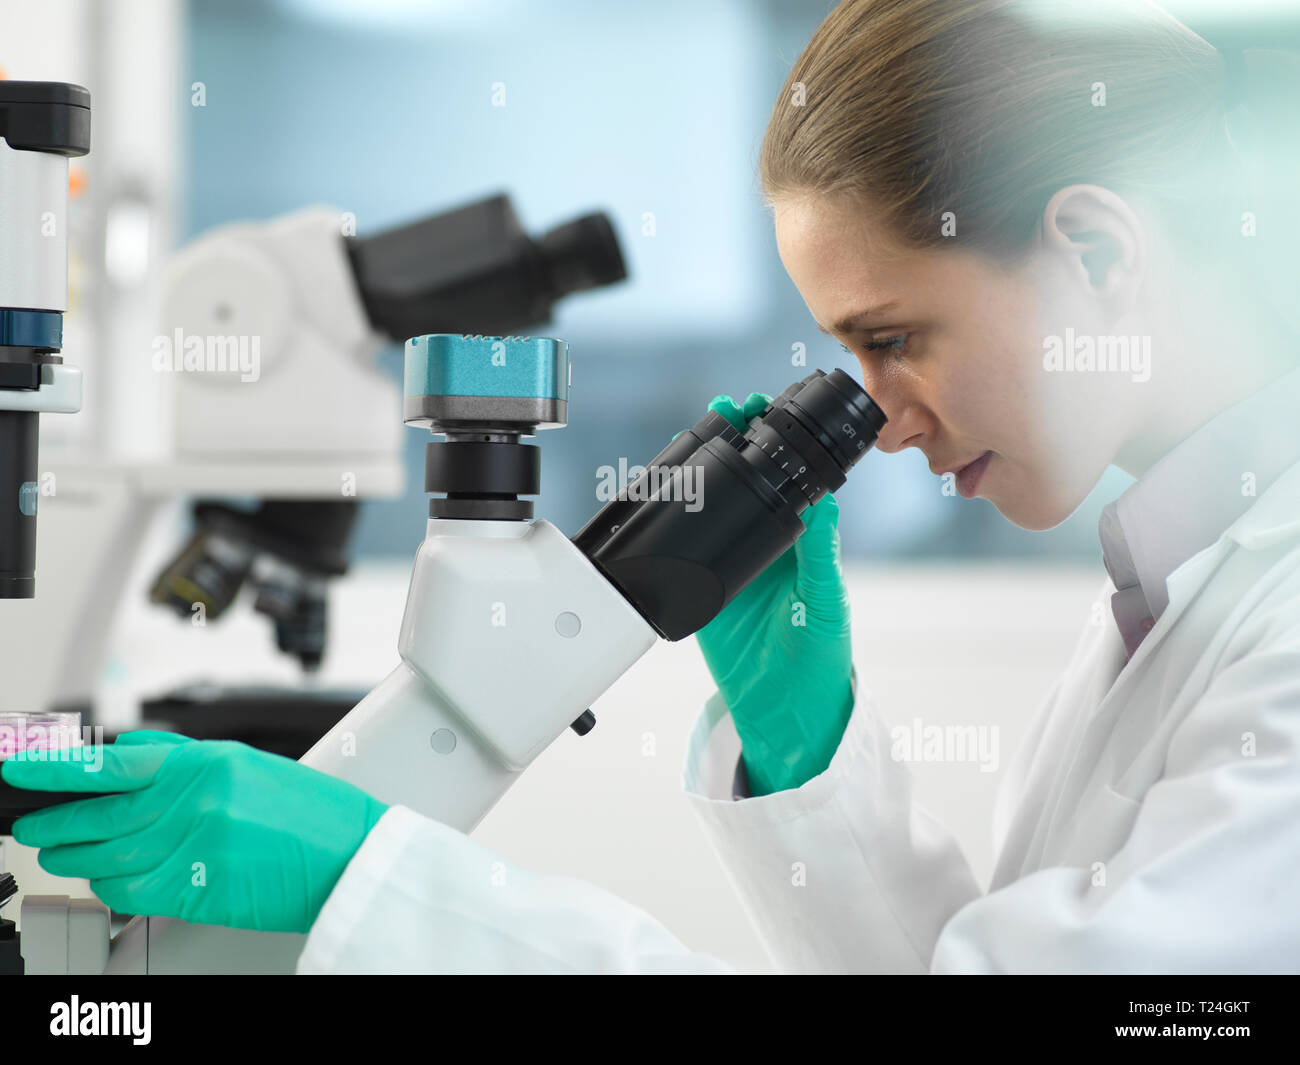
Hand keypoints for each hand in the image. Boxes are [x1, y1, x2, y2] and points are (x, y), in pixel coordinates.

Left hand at [1, 730, 387, 932]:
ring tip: (66, 854)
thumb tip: (129, 754)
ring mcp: (198, 846)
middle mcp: (199, 801)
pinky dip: (112, 887)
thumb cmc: (311, 813)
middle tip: (37, 823)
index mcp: (210, 762)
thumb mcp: (250, 766)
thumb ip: (186, 759)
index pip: (113, 763)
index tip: (21, 769)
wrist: (353, 855)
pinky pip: (134, 891)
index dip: (57, 769)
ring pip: (112, 857)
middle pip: (103, 815)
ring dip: (80, 858)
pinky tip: (108, 879)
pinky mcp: (201, 888)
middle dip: (60, 822)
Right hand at [695, 392, 854, 795]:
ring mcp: (733, 566)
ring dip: (706, 472)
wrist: (784, 709)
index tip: (767, 411)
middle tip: (727, 409)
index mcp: (801, 544)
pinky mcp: (704, 591)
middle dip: (738, 443)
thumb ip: (820, 555)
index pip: (788, 480)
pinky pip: (688, 549)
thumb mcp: (824, 601)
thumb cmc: (820, 657)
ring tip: (696, 434)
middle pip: (748, 483)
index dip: (779, 445)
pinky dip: (678, 521)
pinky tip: (668, 493)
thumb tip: (826, 504)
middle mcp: (767, 548)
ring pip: (716, 508)